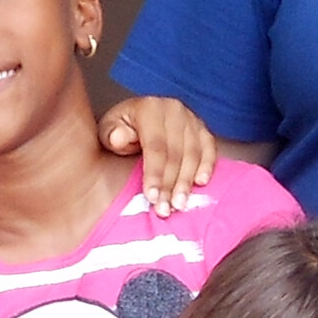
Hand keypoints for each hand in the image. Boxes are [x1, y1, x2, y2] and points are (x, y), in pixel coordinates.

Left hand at [99, 96, 218, 214]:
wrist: (136, 118)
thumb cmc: (120, 128)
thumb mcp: (108, 129)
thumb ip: (111, 134)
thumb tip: (118, 138)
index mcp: (149, 108)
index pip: (155, 146)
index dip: (154, 173)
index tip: (152, 197)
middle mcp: (173, 109)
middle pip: (175, 153)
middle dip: (170, 184)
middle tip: (164, 209)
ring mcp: (191, 118)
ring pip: (193, 154)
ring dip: (187, 182)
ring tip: (179, 204)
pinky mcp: (202, 128)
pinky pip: (209, 148)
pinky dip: (207, 166)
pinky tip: (201, 183)